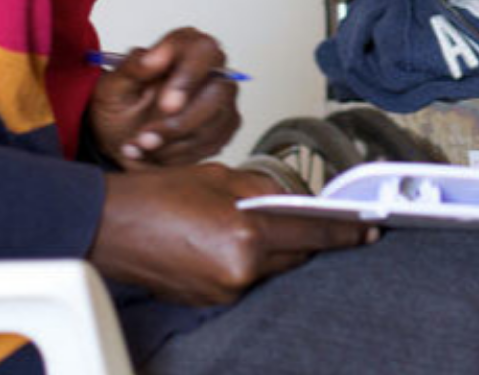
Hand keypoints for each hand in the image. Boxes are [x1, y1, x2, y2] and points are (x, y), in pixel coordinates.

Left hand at [88, 27, 240, 166]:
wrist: (122, 141)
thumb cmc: (120, 109)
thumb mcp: (112, 87)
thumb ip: (131, 68)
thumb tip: (152, 58)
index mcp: (185, 46)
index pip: (202, 50)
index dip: (187, 76)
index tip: (165, 102)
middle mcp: (210, 67)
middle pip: (217, 89)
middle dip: (180, 119)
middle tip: (146, 135)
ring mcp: (222, 97)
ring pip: (214, 120)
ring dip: (173, 139)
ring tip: (141, 144)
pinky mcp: (225, 125)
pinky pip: (213, 142)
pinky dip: (180, 152)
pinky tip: (158, 151)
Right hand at [91, 163, 372, 303]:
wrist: (108, 226)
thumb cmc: (157, 195)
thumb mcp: (221, 177)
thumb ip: (266, 190)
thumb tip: (298, 200)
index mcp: (244, 236)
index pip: (311, 233)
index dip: (346, 231)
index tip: (370, 227)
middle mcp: (238, 272)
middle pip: (296, 253)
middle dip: (312, 235)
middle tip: (331, 219)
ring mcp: (223, 292)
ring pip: (272, 266)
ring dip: (279, 246)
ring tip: (269, 221)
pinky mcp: (210, 301)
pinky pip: (247, 277)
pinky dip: (254, 259)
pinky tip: (244, 238)